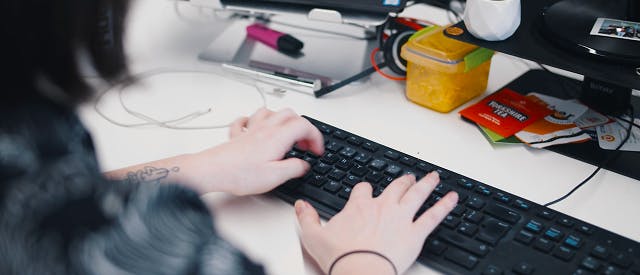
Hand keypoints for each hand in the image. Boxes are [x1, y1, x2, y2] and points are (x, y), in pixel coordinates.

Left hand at [184, 108, 323, 194]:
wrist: (213, 171)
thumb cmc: (239, 174)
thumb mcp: (275, 177)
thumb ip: (294, 168)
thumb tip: (303, 165)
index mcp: (278, 137)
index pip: (305, 126)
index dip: (316, 137)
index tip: (317, 150)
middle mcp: (265, 129)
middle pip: (290, 114)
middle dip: (303, 127)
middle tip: (304, 144)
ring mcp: (250, 130)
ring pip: (270, 112)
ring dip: (282, 119)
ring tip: (286, 134)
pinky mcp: (237, 136)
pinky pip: (245, 120)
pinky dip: (253, 121)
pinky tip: (255, 128)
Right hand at [295, 172, 457, 274]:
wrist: (360, 271)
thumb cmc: (340, 257)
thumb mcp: (313, 236)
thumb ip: (307, 218)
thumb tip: (301, 206)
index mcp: (358, 206)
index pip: (363, 190)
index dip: (365, 190)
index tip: (366, 191)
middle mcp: (382, 207)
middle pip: (395, 187)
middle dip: (402, 181)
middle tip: (408, 177)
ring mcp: (401, 218)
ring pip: (416, 194)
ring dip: (426, 184)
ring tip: (434, 177)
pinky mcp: (416, 233)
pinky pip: (433, 215)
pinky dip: (444, 205)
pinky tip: (452, 198)